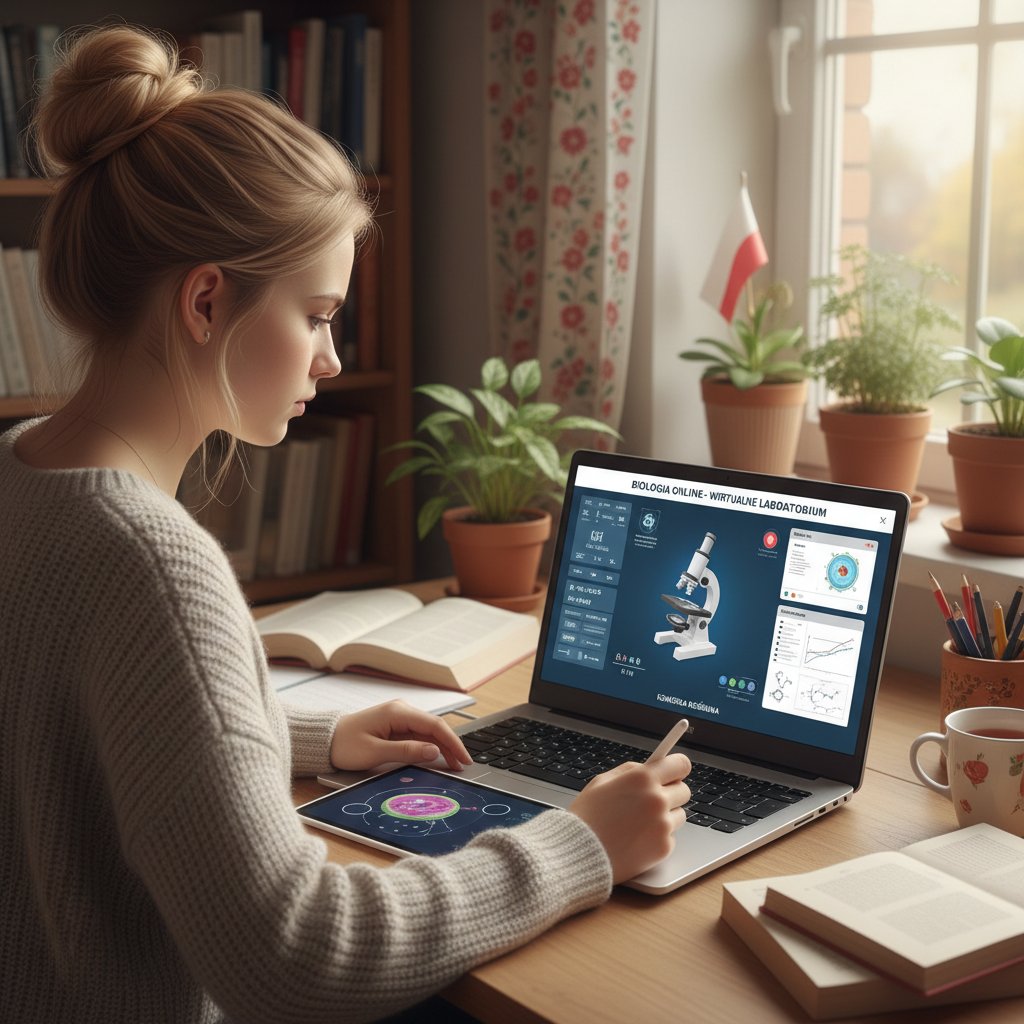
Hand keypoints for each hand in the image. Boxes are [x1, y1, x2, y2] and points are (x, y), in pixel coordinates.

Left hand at [330, 700, 472, 771]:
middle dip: (451, 745)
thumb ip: (406, 751)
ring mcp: (399, 716)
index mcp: (397, 712)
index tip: (463, 758)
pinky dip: (430, 746)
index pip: (434, 725)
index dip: (452, 742)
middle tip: (463, 765)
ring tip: (454, 763)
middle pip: (435, 727)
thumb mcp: (375, 753)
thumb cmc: (344, 745)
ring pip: (429, 731)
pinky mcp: (396, 725)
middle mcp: (401, 710)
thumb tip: (433, 751)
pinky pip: (419, 734)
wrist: (324, 740)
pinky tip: (438, 757)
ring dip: (442, 746)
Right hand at [568, 753, 690, 884]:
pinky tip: (637, 838)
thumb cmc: (587, 817)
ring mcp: (663, 825)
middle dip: (671, 792)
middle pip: (684, 790)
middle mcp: (657, 799)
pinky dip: (658, 837)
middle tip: (652, 800)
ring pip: (679, 815)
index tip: (674, 772)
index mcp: (642, 778)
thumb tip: (650, 767)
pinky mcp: (664, 848)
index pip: (681, 764)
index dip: (677, 768)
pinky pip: (670, 837)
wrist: (579, 854)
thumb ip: (630, 771)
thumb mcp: (602, 781)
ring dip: (665, 816)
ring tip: (639, 823)